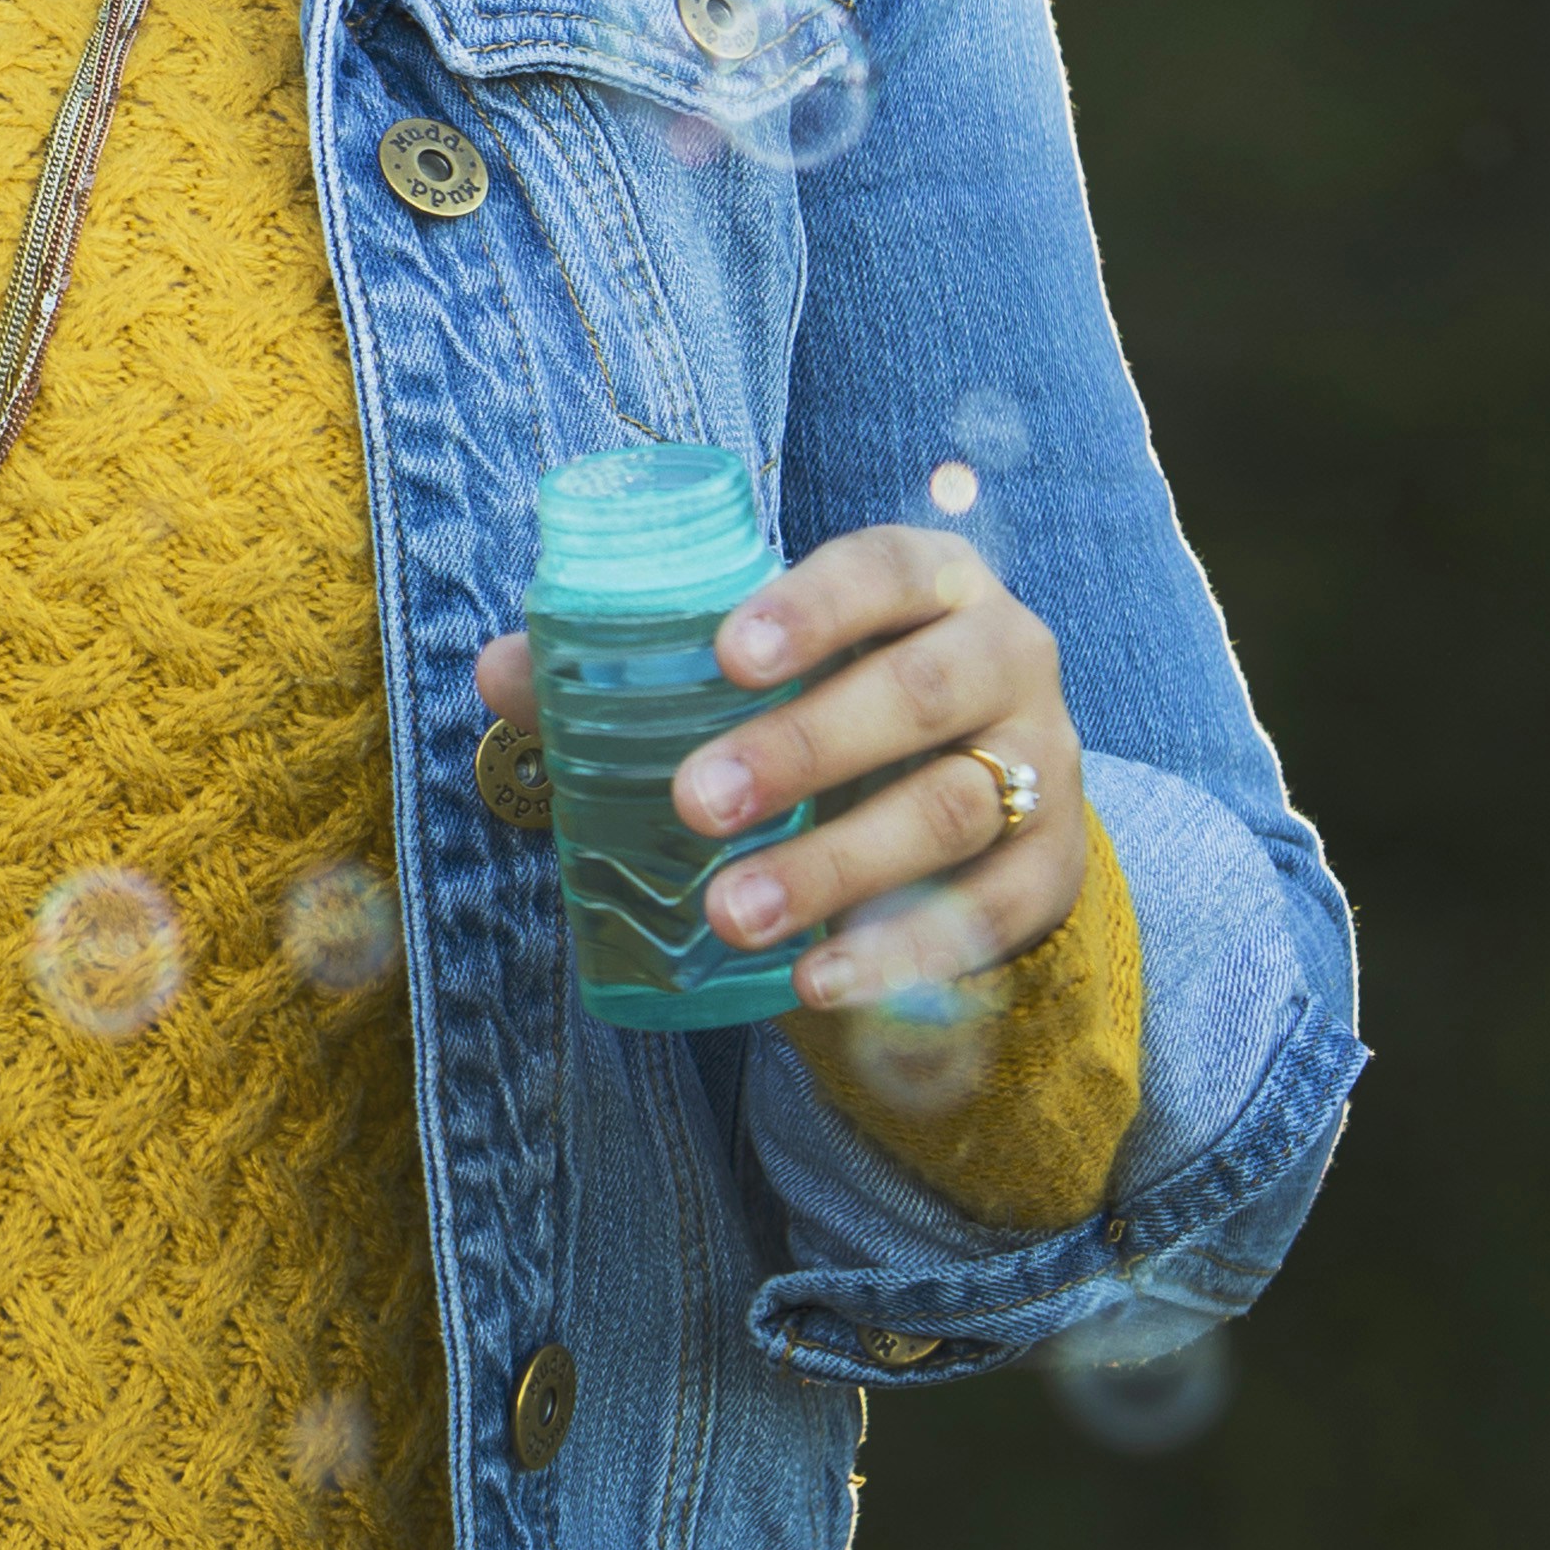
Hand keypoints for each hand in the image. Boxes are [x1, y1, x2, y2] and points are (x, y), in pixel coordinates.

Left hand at [470, 525, 1087, 1008]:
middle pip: (920, 691)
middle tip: (694, 801)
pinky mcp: (1050, 869)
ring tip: (728, 914)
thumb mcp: (762, 670)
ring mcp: (1043, 764)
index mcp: (933, 580)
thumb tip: (500, 671)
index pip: (885, 568)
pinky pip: (985, 913)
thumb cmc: (835, 698)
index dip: (812, 604)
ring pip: (949, 808)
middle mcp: (1006, 656)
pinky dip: (898, 951)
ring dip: (833, 864)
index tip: (727, 653)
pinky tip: (814, 981)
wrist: (979, 792)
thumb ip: (639, 663)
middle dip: (803, 746)